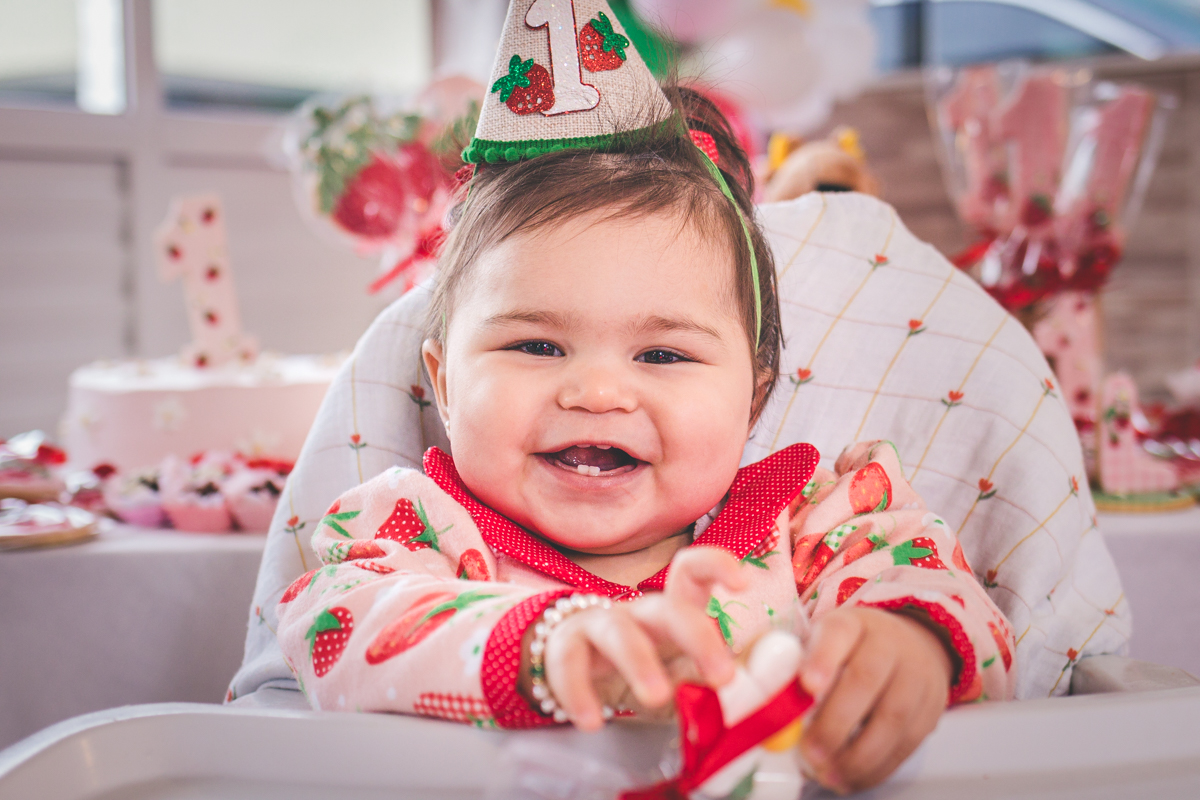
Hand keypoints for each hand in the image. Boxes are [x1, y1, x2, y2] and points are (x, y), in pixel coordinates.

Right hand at [523, 547, 746, 730]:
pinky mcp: (563, 647)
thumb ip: (712, 680)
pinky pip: (569, 663)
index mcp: (671, 613)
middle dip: (697, 636)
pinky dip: (579, 693)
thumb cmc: (635, 670)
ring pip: (619, 631)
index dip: (716, 566)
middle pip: (667, 607)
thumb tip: (764, 686)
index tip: (743, 583)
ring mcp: (598, 625)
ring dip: (639, 663)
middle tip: (723, 677)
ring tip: (657, 698)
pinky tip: (592, 721)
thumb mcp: (676, 676)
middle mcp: (637, 612)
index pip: (691, 573)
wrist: (565, 669)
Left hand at [797, 606, 952, 793]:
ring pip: (892, 717)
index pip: (839, 633)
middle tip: (811, 751)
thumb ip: (795, 663)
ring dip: (858, 754)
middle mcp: (888, 644)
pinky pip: (907, 743)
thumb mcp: (822, 641)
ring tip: (829, 775)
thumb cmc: (851, 650)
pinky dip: (878, 767)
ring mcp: (915, 676)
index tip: (807, 686)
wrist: (910, 645)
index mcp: (852, 624)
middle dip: (836, 721)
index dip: (823, 659)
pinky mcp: (930, 709)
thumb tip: (761, 693)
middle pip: (866, 680)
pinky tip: (853, 778)